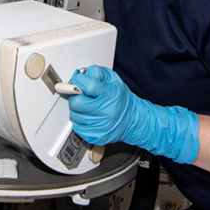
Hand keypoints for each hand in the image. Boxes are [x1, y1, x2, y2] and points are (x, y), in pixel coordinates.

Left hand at [68, 66, 198, 163]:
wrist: (134, 120)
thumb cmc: (122, 99)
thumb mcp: (113, 79)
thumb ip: (97, 73)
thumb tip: (82, 74)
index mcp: (110, 94)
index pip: (87, 85)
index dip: (78, 80)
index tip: (77, 79)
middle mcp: (106, 111)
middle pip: (77, 102)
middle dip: (76, 96)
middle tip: (82, 95)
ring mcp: (101, 126)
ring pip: (75, 116)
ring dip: (78, 110)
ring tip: (88, 107)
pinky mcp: (97, 137)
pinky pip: (78, 128)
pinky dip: (80, 122)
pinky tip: (89, 118)